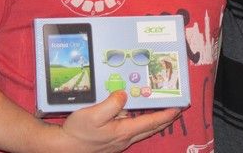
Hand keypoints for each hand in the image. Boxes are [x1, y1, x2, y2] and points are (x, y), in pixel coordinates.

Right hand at [58, 90, 180, 151]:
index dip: (166, 115)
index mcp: (123, 131)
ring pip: (142, 131)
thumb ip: (111, 104)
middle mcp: (124, 138)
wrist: (63, 147)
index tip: (178, 107)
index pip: (150, 122)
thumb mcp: (93, 114)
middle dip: (165, 119)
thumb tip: (124, 94)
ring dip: (154, 122)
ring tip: (163, 113)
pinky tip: (138, 118)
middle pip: (150, 128)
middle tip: (177, 110)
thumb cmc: (77, 132)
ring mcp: (118, 142)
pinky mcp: (112, 142)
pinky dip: (141, 124)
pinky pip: (132, 131)